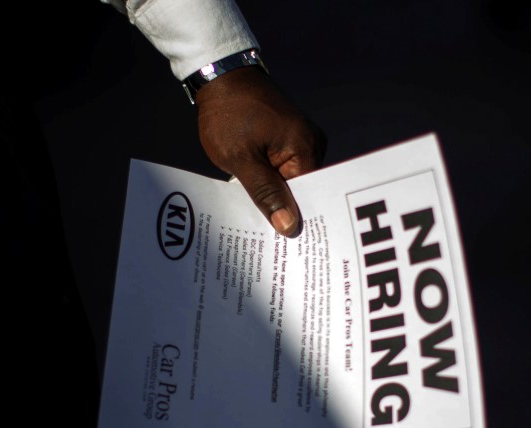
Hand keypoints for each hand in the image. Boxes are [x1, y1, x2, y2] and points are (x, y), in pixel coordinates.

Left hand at [195, 66, 325, 236]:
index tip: (284, 248)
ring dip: (273, 199)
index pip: (310, 197)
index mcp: (306, 149)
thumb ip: (265, 192)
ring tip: (259, 227)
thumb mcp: (241, 158)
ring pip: (289, 183)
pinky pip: (281, 170)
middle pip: (302, 192)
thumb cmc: (228, 113)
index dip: (295, 221)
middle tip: (268, 244)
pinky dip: (268, 184)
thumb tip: (289, 225)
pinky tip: (255, 201)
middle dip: (284, 213)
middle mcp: (310, 145)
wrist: (220, 77)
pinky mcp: (285, 140)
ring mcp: (299, 142)